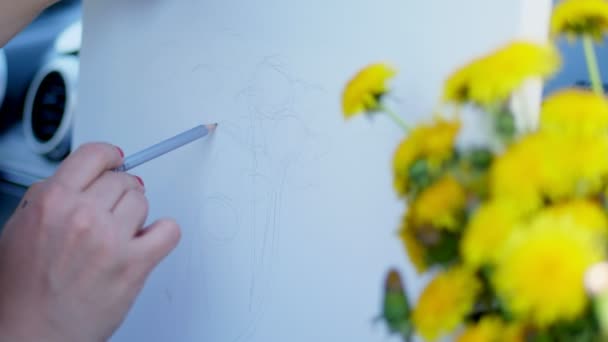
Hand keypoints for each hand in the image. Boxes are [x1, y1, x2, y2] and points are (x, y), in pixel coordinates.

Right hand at [0, 143, 180, 341]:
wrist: (28, 334)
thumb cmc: (21, 290)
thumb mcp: (20, 227)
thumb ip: (52, 196)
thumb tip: (84, 177)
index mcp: (52, 200)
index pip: (95, 155)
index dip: (109, 157)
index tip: (117, 161)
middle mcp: (83, 215)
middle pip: (124, 181)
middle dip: (120, 195)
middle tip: (111, 215)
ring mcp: (110, 240)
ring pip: (143, 202)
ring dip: (135, 217)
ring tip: (116, 238)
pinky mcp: (134, 264)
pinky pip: (168, 231)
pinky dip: (163, 233)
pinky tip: (149, 241)